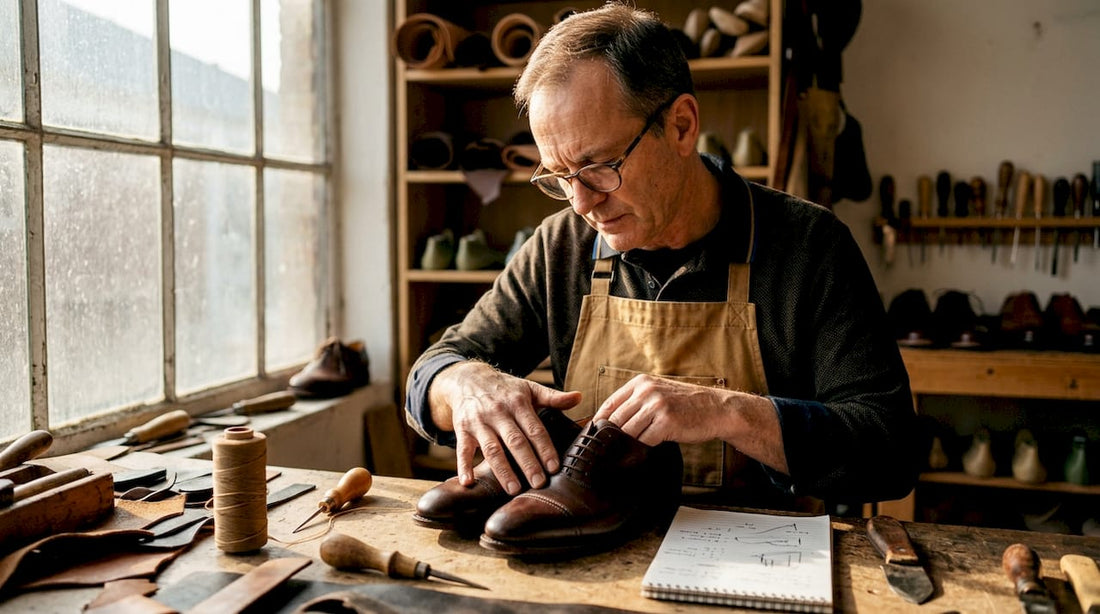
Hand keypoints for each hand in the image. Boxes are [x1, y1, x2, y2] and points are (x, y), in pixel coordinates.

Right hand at [430, 361, 580, 494]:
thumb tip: (579, 397)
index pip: (534, 429)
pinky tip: (468, 483)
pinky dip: (464, 466)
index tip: (554, 467)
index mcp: (518, 403)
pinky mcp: (462, 429)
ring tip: (513, 489)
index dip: (545, 448)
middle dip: (527, 463)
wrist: (468, 379)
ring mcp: (479, 422)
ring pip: (491, 449)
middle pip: (515, 441)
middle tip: (538, 483)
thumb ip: (553, 397)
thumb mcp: (529, 388)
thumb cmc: (505, 389)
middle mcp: (498, 412)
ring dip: (502, 470)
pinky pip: (462, 450)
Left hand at [593, 374, 727, 446]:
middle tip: (607, 451)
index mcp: (641, 382)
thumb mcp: (659, 393)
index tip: (596, 437)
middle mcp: (646, 391)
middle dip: (611, 437)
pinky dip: (641, 449)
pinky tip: (643, 452)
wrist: (717, 408)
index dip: (600, 422)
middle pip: (615, 419)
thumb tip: (611, 423)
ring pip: (627, 431)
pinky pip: (644, 441)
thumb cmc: (687, 404)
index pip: (609, 403)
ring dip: (626, 444)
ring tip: (625, 453)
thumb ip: (637, 402)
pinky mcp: (666, 422)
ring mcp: (656, 406)